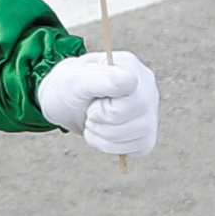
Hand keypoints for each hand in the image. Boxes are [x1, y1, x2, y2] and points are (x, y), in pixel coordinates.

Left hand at [36, 47, 160, 156]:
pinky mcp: (148, 133)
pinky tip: (103, 134)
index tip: (91, 101)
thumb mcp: (74, 80)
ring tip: (95, 123)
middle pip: (139, 118)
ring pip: (141, 136)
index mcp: (130, 67)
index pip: (131, 94)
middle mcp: (147, 87)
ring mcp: (150, 110)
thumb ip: (100, 78)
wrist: (64, 104)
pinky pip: (141, 148)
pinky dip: (113, 147)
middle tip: (90, 113)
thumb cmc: (68, 89)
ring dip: (105, 137)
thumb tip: (130, 81)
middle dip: (104, 123)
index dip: (106, 108)